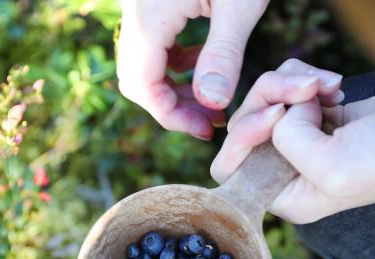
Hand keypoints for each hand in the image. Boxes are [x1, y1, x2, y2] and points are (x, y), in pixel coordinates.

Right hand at [117, 0, 269, 139]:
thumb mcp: (241, 4)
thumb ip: (224, 54)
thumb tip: (211, 104)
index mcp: (148, 18)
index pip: (143, 87)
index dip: (173, 116)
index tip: (208, 130)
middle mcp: (133, 12)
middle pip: (137, 79)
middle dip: (172, 106)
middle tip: (211, 119)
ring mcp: (139, 5)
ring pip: (143, 63)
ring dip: (173, 85)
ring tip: (213, 97)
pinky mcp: (151, 1)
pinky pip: (152, 43)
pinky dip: (174, 62)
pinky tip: (206, 60)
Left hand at [211, 65, 374, 223]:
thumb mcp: (336, 166)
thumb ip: (290, 143)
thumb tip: (277, 116)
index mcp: (285, 195)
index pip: (228, 168)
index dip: (241, 136)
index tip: (277, 116)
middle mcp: (286, 170)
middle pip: (244, 126)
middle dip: (268, 97)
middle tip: (305, 88)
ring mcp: (300, 141)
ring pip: (266, 100)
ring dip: (291, 83)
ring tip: (326, 86)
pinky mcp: (315, 115)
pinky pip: (288, 87)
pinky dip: (305, 77)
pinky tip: (333, 86)